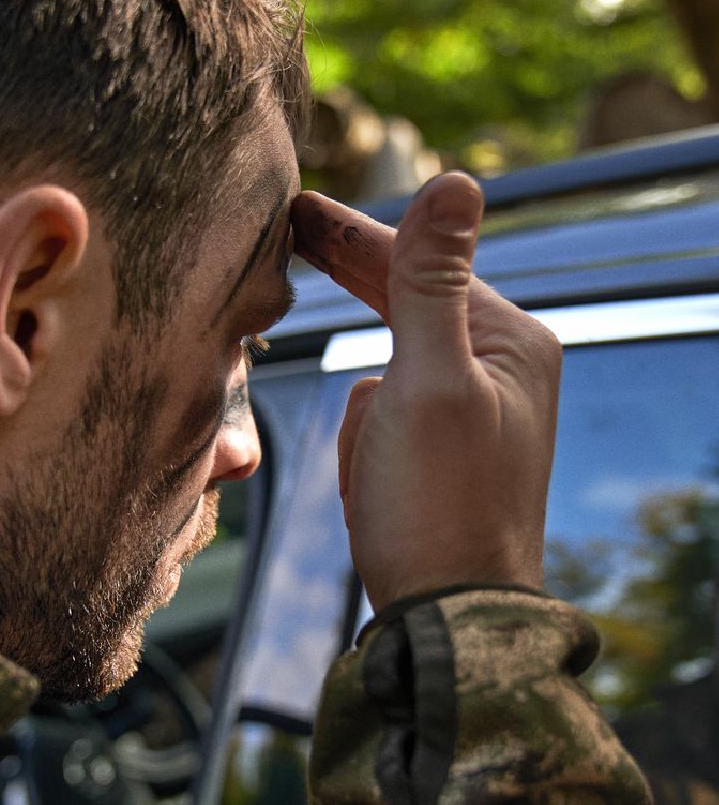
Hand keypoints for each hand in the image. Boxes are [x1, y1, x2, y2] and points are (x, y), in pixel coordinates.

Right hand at [291, 173, 560, 612]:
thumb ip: (431, 283)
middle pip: (406, 308)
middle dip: (353, 300)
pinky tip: (374, 494)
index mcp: (513, 343)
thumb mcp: (429, 383)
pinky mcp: (440, 454)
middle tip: (292, 230)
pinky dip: (365, 451)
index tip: (295, 204)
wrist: (446, 622)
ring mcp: (469, 413)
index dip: (353, 233)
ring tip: (375, 476)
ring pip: (382, 376)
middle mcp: (500, 370)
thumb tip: (458, 182)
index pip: (420, 264)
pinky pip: (380, 424)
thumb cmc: (438, 506)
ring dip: (362, 423)